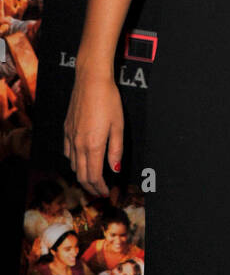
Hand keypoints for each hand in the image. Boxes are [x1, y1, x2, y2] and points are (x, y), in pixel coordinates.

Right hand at [63, 70, 123, 197]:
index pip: (94, 176)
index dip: (100, 188)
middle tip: (101, 192)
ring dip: (83, 176)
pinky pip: (68, 152)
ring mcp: (70, 136)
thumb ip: (115, 150)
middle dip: (91, 187)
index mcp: (93, 145)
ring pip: (73, 165)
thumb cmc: (108, 101)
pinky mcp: (66, 129)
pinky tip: (81, 161)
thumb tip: (115, 169)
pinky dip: (74, 162)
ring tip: (93, 179)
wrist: (90, 81)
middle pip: (82, 175)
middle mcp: (78, 144)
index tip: (107, 193)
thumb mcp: (118, 126)